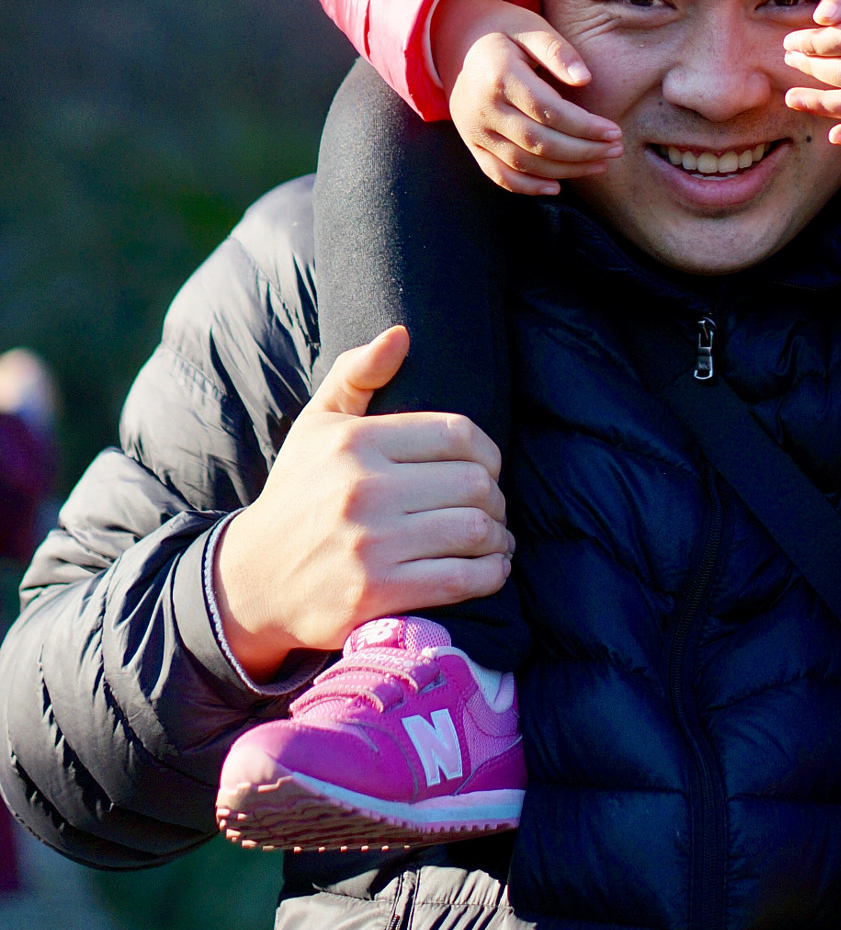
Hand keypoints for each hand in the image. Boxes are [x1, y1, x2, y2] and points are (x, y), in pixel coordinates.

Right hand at [213, 328, 513, 681]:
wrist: (252, 581)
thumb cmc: (298, 493)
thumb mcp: (316, 424)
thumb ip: (356, 372)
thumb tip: (402, 334)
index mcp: (356, 442)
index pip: (457, 434)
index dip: (489, 452)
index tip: (489, 468)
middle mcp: (363, 489)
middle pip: (473, 483)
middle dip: (497, 497)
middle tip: (496, 508)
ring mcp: (370, 545)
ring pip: (474, 530)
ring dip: (499, 537)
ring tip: (498, 539)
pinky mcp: (375, 595)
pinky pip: (459, 579)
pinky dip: (490, 573)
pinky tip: (492, 568)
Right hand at [432, 0, 621, 194]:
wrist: (457, 41)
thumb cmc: (504, 31)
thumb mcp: (530, 27)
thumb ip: (558, 50)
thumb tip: (584, 79)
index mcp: (498, 75)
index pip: (549, 111)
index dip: (585, 126)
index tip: (614, 131)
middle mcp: (482, 108)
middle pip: (539, 142)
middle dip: (583, 151)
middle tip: (615, 150)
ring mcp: (474, 130)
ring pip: (523, 163)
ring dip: (565, 170)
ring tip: (600, 164)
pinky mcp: (472, 144)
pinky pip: (498, 174)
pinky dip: (527, 186)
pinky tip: (556, 186)